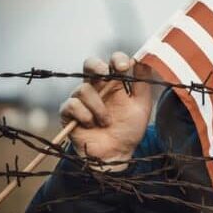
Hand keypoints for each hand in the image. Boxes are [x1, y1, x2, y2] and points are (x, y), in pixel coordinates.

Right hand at [59, 51, 152, 171]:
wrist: (117, 154)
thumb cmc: (129, 129)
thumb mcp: (141, 106)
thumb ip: (142, 83)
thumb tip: (143, 59)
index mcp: (114, 84)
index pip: (112, 62)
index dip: (116, 59)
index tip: (124, 67)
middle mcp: (97, 88)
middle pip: (89, 64)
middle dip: (96, 66)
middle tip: (106, 75)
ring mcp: (81, 99)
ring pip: (83, 89)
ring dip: (98, 107)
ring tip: (106, 122)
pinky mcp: (69, 113)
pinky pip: (72, 105)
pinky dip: (84, 115)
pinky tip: (91, 125)